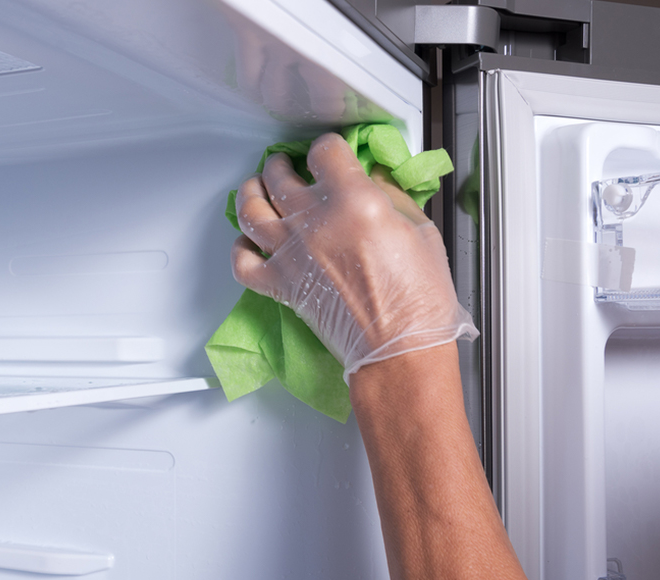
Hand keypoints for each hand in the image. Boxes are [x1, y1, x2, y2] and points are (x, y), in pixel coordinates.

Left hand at [230, 133, 477, 379]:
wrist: (400, 350)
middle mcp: (314, 222)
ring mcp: (291, 254)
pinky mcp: (280, 285)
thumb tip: (371, 180)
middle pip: (280, 176)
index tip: (330, 154)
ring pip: (250, 210)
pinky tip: (248, 242)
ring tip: (256, 187)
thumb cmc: (419, 299)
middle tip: (286, 165)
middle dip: (283, 165)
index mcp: (353, 201)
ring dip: (251, 192)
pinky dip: (239, 249)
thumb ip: (390, 196)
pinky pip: (241, 263)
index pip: (324, 152)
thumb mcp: (420, 230)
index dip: (327, 148)